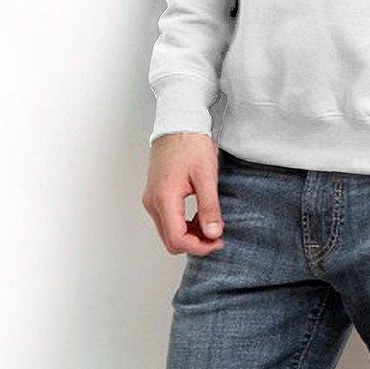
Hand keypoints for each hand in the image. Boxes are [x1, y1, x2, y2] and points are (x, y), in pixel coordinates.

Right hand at [142, 132, 225, 255]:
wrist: (178, 122)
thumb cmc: (191, 143)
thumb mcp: (206, 176)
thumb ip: (209, 207)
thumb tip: (213, 234)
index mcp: (164, 198)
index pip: (177, 239)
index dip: (199, 246)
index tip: (218, 242)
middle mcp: (152, 202)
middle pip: (170, 240)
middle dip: (194, 243)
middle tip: (217, 237)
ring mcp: (151, 198)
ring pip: (168, 231)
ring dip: (188, 235)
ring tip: (211, 225)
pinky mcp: (154, 194)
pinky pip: (166, 219)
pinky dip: (182, 224)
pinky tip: (199, 216)